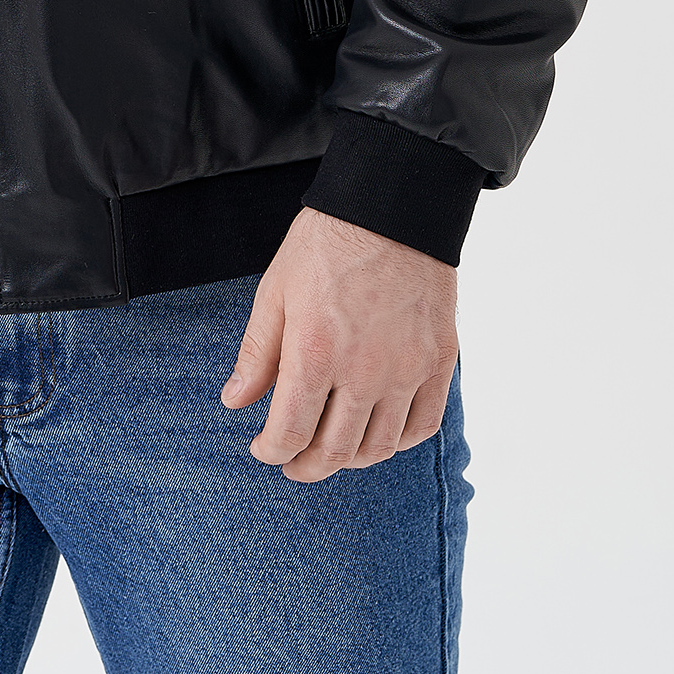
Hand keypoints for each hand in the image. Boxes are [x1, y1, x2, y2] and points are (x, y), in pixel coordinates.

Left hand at [220, 207, 457, 482]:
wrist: (393, 207)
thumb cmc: (327, 244)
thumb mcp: (276, 290)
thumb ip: (257, 353)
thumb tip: (234, 402)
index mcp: (316, 352)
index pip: (290, 432)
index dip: (272, 450)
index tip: (264, 448)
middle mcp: (364, 371)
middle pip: (335, 451)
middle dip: (307, 466)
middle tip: (294, 462)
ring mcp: (407, 370)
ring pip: (380, 447)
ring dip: (350, 460)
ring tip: (332, 449)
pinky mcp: (439, 362)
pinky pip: (423, 426)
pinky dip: (398, 442)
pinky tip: (378, 432)